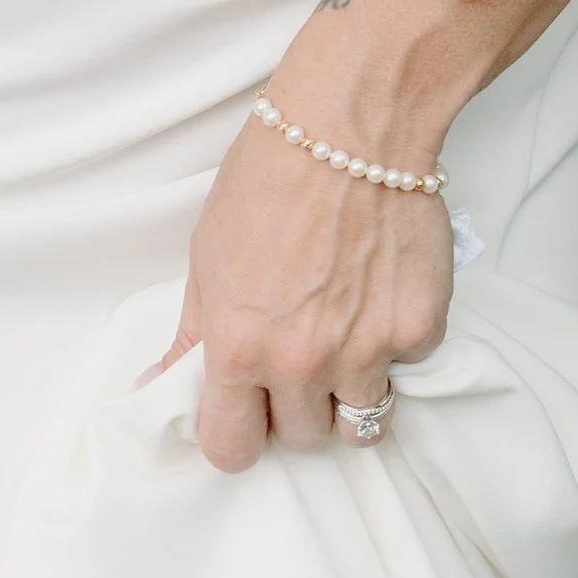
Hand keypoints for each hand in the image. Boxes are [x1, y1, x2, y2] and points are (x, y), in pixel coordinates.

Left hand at [169, 108, 455, 470]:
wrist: (349, 129)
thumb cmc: (267, 181)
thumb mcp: (206, 258)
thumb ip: (192, 336)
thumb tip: (158, 388)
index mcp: (240, 346)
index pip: (230, 449)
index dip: (236, 435)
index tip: (244, 416)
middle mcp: (304, 362)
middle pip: (301, 440)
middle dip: (295, 408)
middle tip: (297, 355)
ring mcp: (368, 351)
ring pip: (361, 423)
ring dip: (349, 392)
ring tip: (342, 336)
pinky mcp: (420, 332)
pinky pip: (405, 370)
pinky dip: (393, 343)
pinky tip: (378, 292)